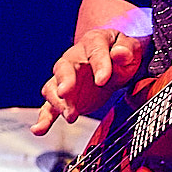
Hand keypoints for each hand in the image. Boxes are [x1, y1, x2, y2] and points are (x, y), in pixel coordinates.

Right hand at [33, 28, 149, 134]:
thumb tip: (120, 53)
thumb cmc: (122, 54)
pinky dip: (44, 119)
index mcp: (93, 42)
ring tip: (70, 116)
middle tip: (66, 93)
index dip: (99, 66)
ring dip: (58, 102)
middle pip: (63, 68)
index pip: (95, 51)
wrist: (115, 63)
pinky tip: (39, 129)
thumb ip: (127, 50)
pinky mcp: (64, 97)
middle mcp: (73, 58)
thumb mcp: (131, 48)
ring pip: (53, 88)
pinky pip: (50, 107)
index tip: (103, 80)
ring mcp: (66, 78)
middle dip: (64, 81)